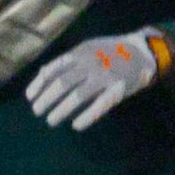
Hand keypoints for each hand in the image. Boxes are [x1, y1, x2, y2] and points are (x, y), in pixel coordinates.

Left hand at [26, 27, 162, 129]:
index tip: (30, 97)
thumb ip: (68, 61)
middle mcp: (90, 63)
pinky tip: (76, 125)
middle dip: (46, 100)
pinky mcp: (118, 88)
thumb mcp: (87, 48)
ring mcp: (105, 76)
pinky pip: (100, 105)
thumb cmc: (111, 52)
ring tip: (51, 120)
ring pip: (77, 96)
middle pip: (62, 84)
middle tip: (37, 112)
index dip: (38, 85)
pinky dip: (86, 117)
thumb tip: (43, 76)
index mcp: (79, 53)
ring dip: (61, 110)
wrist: (144, 51)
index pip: (52, 69)